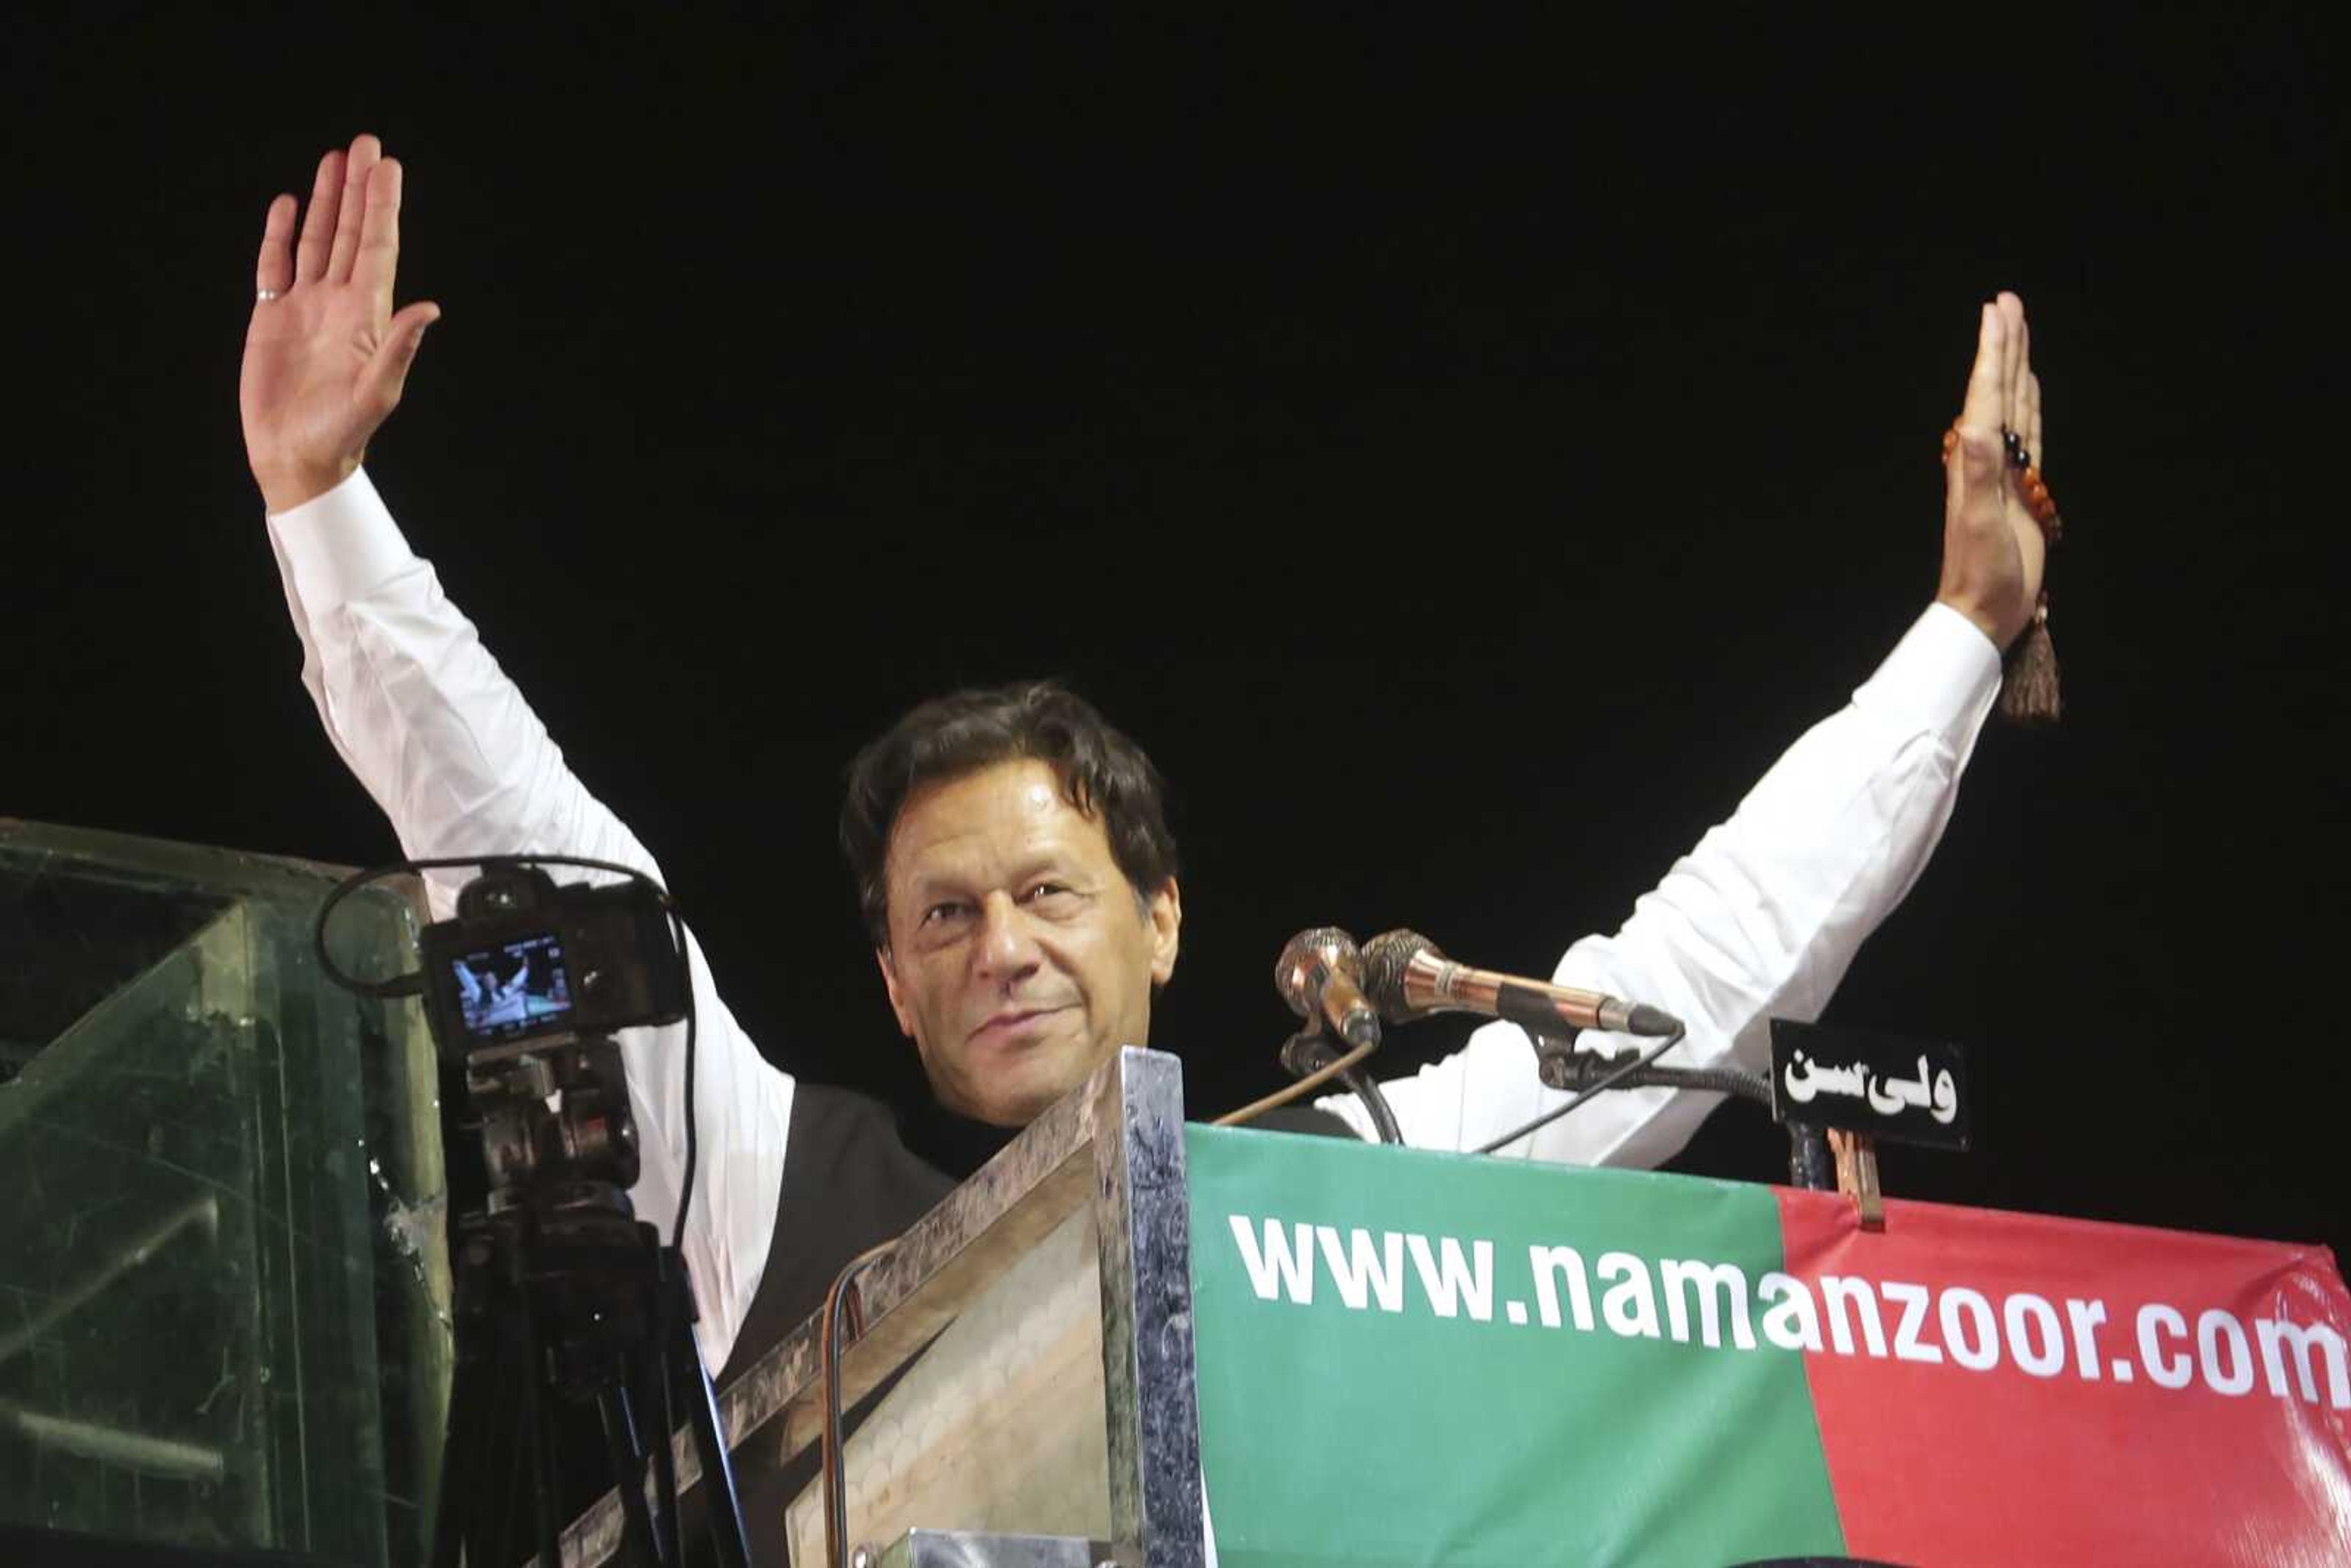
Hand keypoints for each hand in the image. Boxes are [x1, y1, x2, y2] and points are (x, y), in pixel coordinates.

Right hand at [240, 134, 440, 513]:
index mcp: (366, 316)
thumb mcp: (378, 392)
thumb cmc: (343, 432)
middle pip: (348, 232)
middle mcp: (338, 303)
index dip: (381, 207)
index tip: (387, 166)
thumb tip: (430, 308)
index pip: (377, 247)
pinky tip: (285, 205)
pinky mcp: (271, 317)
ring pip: (315, 241)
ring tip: (332, 161)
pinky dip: (278, 235)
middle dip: (357, 189)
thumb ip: (401, 348)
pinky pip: (275, 265)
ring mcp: (304, 307)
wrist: (297, 458)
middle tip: (365, 144)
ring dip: (324, 201)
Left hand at [1935, 291, 2045, 650]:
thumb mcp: (1981, 524)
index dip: (1994, 352)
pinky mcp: (2020, 486)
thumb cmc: (1982, 573)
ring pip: (2012, 403)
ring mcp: (2004, 469)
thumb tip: (1972, 427)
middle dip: (2003, 345)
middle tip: (2006, 301)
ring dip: (2015, 365)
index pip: (1986, 395)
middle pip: (1997, 388)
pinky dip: (2030, 403)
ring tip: (2016, 328)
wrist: (1984, 610)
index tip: (1997, 310)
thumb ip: (1977, 476)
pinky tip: (2031, 385)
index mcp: (1975, 460)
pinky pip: (2028, 432)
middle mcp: (1985, 457)